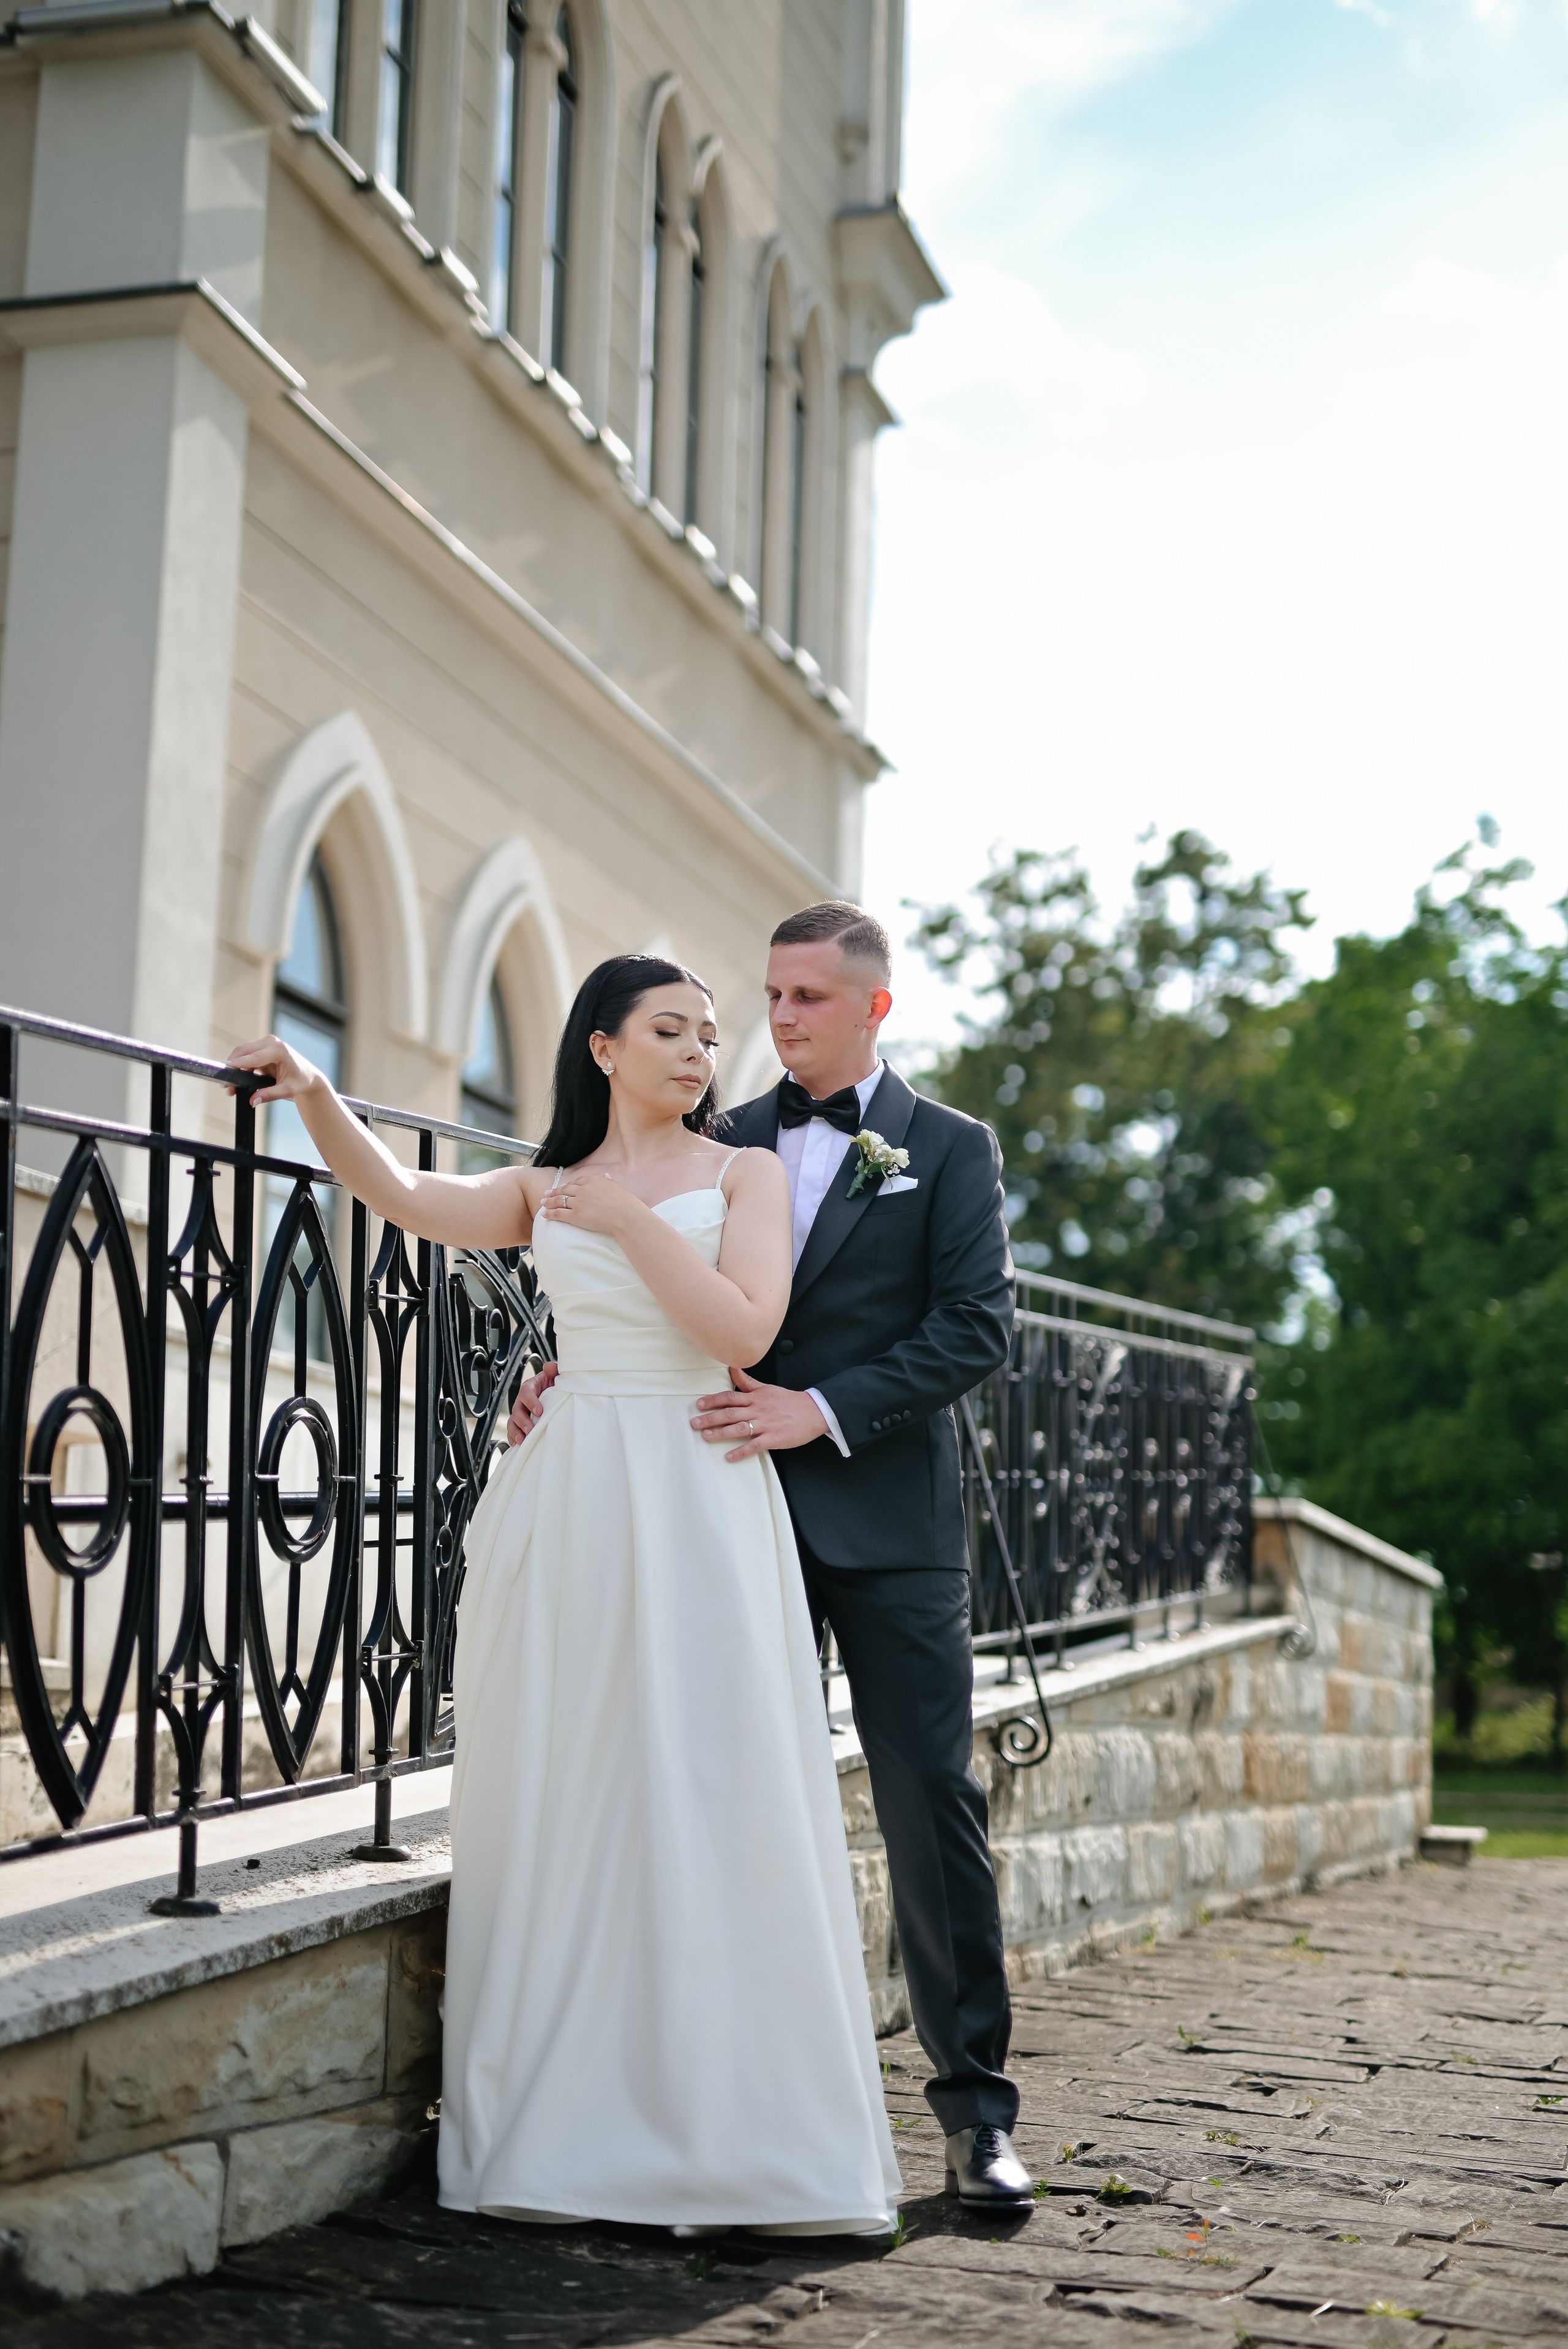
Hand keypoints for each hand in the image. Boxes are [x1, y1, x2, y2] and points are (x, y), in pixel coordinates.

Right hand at [226, 1034, 326, 1103]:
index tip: (225, 1070)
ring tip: (229, 1087)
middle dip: (232, 1066)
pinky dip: (239, 1067)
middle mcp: (271, 1042)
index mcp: (279, 1050)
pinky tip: (236, 1081)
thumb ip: (269, 1094)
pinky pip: (246, 1056)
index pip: (254, 1057)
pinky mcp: (261, 1048)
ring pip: (242, 1053)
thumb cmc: (300, 1082)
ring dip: (234, 1067)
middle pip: (244, 1051)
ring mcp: (266, 1043)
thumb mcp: (287, 1090)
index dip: (239, 1064)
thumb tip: (253, 1100)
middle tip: (224, 1084)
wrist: (308, 1076)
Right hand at [507, 1361, 558, 1443]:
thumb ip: (554, 1369)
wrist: (556, 1392)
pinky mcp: (521, 1423)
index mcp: (531, 1386)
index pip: (526, 1392)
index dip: (531, 1401)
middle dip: (522, 1421)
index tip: (539, 1410)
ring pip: (513, 1422)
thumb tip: (549, 1366)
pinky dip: (513, 1438)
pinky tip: (517, 1445)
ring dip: (516, 1432)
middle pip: (517, 1410)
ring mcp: (521, 1412)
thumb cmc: (555, 1383)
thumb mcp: (556, 1374)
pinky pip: (513, 1431)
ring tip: (522, 1440)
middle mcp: (523, 1400)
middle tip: (530, 1430)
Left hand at [536, 1170, 639, 1237]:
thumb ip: (609, 1182)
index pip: (576, 1182)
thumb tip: (607, 1176)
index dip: (567, 1185)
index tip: (562, 1187)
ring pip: (559, 1200)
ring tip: (542, 1203)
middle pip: (565, 1190)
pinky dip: (550, 1213)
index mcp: (593, 1181)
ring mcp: (578, 1202)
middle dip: (554, 1192)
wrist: (625, 1215)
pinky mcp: (575, 1215)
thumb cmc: (626, 1203)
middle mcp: (583, 1189)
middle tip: (546, 1193)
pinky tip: (544, 1214)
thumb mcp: (618, 1187)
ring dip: (549, 1201)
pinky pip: (559, 1213)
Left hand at [691, 1367, 826, 1462]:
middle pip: (730, 1412)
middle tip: (694, 1423)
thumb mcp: (767, 1388)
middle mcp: (757, 1409)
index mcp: (756, 1397)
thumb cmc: (789, 1401)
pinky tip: (729, 1457)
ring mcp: (765, 1424)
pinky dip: (741, 1451)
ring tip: (706, 1436)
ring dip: (720, 1433)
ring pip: (738, 1428)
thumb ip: (747, 1381)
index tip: (699, 1404)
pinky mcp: (773, 1438)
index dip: (713, 1400)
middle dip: (710, 1417)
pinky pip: (754, 1445)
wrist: (814, 1411)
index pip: (730, 1397)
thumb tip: (731, 1367)